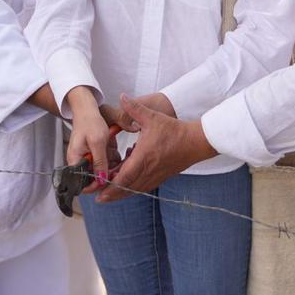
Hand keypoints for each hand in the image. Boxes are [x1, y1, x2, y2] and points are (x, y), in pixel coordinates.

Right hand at [67, 90, 119, 192]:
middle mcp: (79, 161)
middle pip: (93, 177)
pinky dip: (109, 157)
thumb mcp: (97, 142)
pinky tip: (112, 148)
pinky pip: (103, 161)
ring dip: (109, 163)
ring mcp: (87, 157)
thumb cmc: (89, 122)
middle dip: (105, 172)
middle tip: (113, 162)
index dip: (94, 185)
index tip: (107, 180)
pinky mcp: (94, 153)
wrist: (88, 109)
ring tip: (112, 150)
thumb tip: (101, 180)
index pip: (81, 183)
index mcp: (75, 160)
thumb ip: (99, 162)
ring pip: (100, 170)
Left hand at [98, 94, 216, 202]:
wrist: (195, 142)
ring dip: (121, 192)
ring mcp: (155, 176)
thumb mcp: (152, 117)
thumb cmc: (174, 130)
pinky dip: (132, 187)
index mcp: (143, 158)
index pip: (123, 177)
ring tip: (108, 193)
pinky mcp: (160, 177)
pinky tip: (126, 182)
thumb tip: (122, 97)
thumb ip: (134, 108)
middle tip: (98, 197)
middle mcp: (148, 170)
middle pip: (126, 188)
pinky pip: (143, 186)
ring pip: (134, 189)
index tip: (98, 193)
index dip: (110, 186)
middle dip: (111, 194)